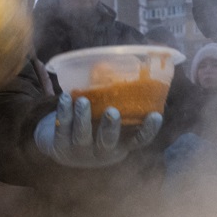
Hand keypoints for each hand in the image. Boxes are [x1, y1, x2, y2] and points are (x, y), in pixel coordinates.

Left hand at [35, 93, 162, 167]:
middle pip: (107, 143)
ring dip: (82, 118)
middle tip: (112, 111)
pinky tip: (65, 98)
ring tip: (82, 101)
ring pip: (82, 136)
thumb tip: (128, 64)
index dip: (148, 130)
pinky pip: (62, 129)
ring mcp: (80, 152)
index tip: (156, 116)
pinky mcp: (60, 147)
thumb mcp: (109, 121)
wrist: (63, 147)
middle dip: (110, 128)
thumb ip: (119, 102)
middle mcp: (102, 152)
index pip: (138, 141)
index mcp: (120, 145)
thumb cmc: (95, 126)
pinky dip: (64, 112)